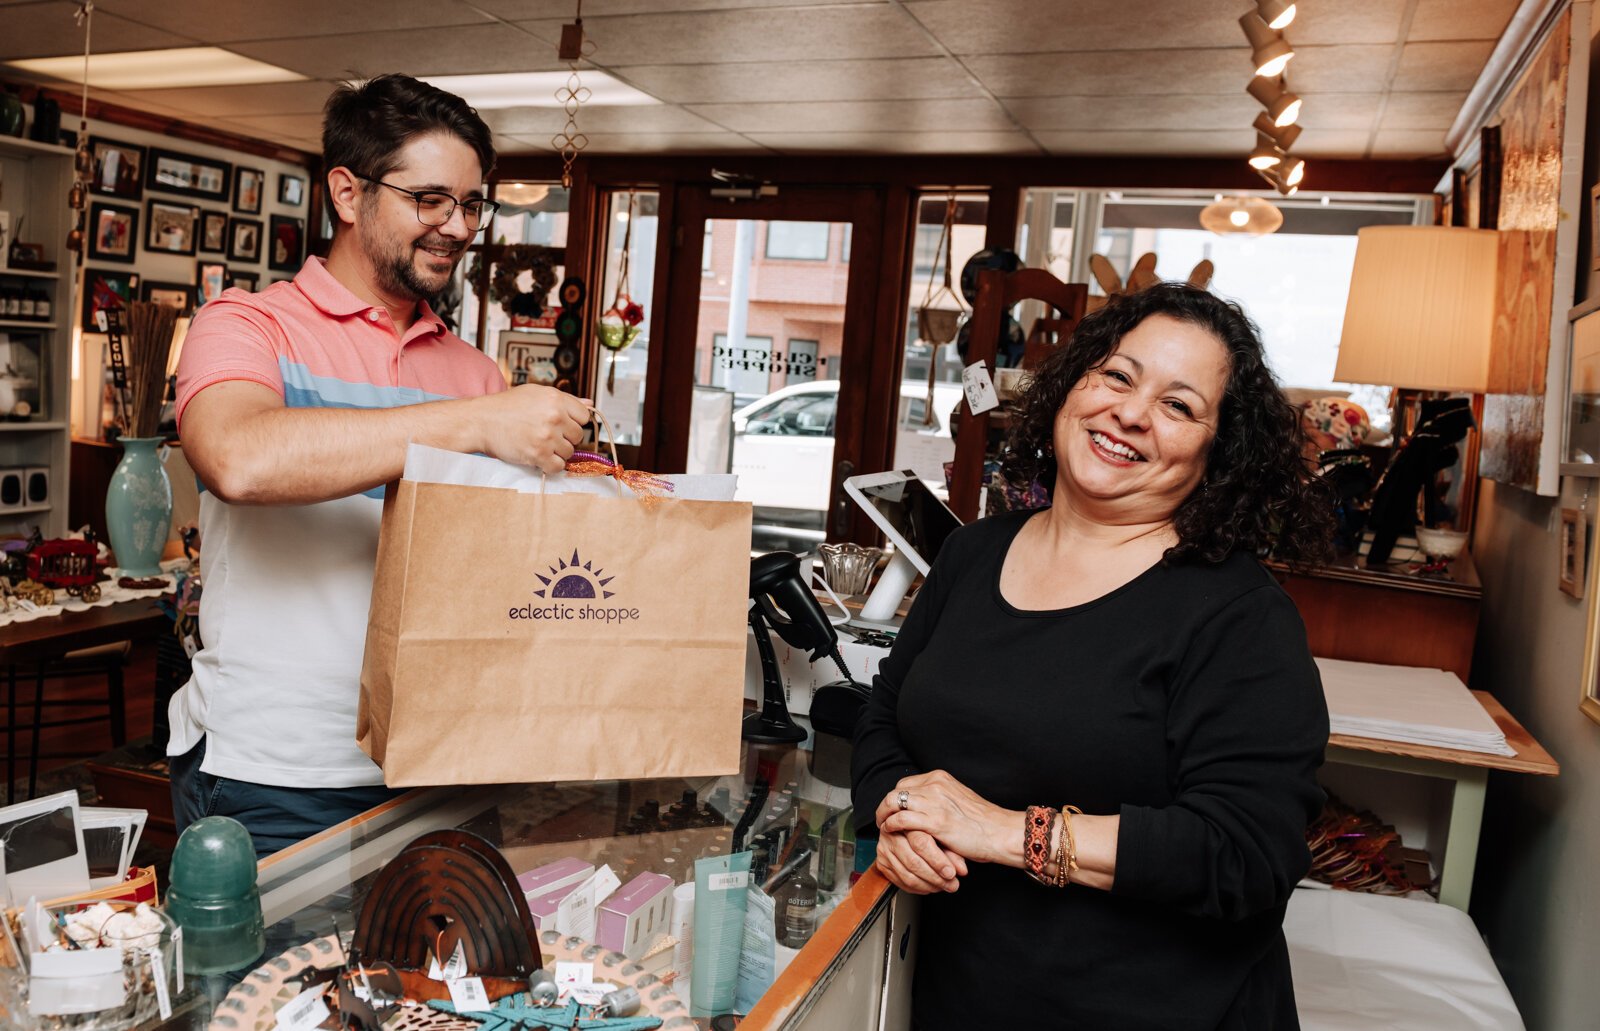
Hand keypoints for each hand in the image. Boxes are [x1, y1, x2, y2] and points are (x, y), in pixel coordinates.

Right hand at [471, 386, 592, 473]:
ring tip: (539, 445)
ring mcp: (547, 436)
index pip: (584, 416)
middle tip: (547, 436)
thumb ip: (565, 399)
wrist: (481, 421)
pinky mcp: (538, 454)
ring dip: (556, 453)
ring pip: (569, 453)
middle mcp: (554, 416)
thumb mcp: (536, 393)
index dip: (573, 422)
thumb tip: (590, 403)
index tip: (562, 425)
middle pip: (578, 436)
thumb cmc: (506, 407)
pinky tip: (539, 457)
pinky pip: (558, 467)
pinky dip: (550, 466)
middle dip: (565, 438)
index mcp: (556, 399)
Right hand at [874, 828, 966, 893]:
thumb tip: (962, 870)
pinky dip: (918, 888)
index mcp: (907, 821)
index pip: (921, 843)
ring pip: (907, 875)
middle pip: (913, 862)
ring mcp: (885, 850)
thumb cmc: (930, 829)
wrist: (908, 827)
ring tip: (944, 886)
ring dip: (929, 885)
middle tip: (952, 884)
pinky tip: (930, 886)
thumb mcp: (943, 835)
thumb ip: (953, 852)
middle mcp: (892, 834)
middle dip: (935, 877)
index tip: (951, 872)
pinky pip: (901, 882)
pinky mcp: (882, 863)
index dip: (937, 861)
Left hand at [876, 770, 1011, 865]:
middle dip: (886, 806)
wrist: (1000, 832)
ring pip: (894, 802)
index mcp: (940, 778)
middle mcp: (935, 785)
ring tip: (882, 826)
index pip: (906, 784)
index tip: (891, 809)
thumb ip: (938, 799)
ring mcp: (934, 802)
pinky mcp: (935, 821)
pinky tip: (891, 831)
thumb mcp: (957, 800)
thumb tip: (920, 807)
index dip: (895, 798)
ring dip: (884, 815)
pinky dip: (891, 825)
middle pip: (897, 791)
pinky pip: (901, 819)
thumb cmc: (983, 822)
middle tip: (882, 818)